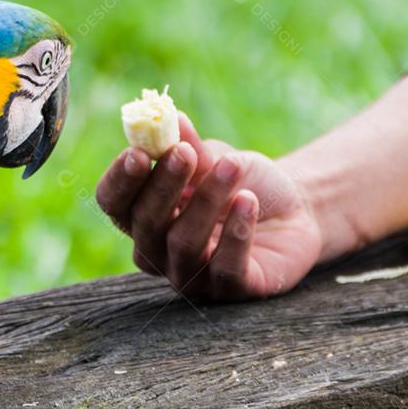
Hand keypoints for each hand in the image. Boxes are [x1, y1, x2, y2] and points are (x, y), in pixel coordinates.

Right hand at [95, 114, 323, 299]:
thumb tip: (172, 118)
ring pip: (184, 243)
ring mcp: (191, 275)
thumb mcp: (216, 157)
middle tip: (184, 154)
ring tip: (231, 168)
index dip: (120, 180)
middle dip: (163, 185)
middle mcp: (158, 250)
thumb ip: (191, 145)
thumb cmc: (241, 181)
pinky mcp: (230, 291)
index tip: (138, 153)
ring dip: (207, 201)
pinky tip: (248, 202)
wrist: (294, 208)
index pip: (113, 203)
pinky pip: (225, 268)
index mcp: (142, 213)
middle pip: (145, 223)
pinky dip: (236, 232)